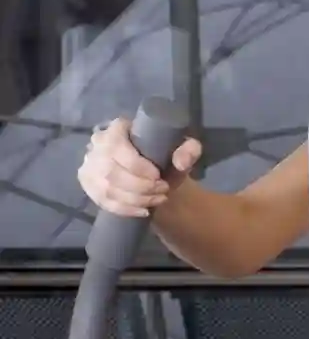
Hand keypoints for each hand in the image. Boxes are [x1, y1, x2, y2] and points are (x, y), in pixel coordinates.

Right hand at [78, 117, 201, 217]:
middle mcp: (97, 143)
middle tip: (163, 190)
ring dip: (136, 199)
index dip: (138, 166)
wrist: (153, 174)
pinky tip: (144, 210)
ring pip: (108, 188)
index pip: (118, 147)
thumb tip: (181, 162)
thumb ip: (189, 150)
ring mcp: (90, 164)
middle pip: (112, 171)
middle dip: (141, 186)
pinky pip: (103, 201)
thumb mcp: (182, 150)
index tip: (158, 176)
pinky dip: (126, 209)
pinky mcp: (88, 183)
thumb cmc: (165, 158)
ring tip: (158, 199)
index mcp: (118, 128)